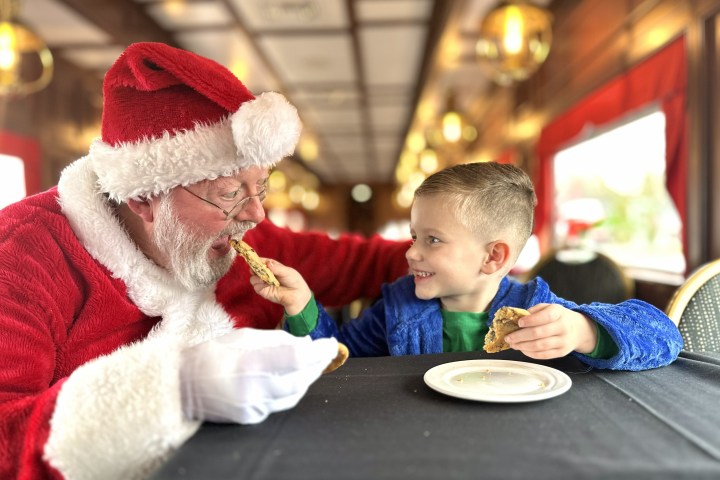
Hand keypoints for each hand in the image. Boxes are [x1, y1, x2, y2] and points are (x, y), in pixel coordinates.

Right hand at [180, 328, 337, 423]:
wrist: (181, 386)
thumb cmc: (211, 355)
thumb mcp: (242, 337)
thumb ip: (276, 340)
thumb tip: (306, 343)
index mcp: (248, 363)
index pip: (295, 358)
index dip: (318, 351)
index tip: (330, 343)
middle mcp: (252, 389)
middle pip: (300, 379)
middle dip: (318, 365)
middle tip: (328, 352)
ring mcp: (251, 407)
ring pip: (294, 394)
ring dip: (309, 377)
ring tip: (316, 362)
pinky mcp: (251, 418)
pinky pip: (280, 403)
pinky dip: (293, 389)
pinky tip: (297, 377)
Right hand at [249, 259, 311, 315]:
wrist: (298, 295)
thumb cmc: (294, 281)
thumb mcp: (287, 272)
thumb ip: (277, 268)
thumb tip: (268, 264)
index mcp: (272, 267)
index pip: (262, 262)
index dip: (258, 260)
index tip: (254, 259)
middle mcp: (267, 274)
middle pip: (255, 269)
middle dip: (254, 268)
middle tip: (256, 268)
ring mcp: (264, 283)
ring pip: (253, 279)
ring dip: (256, 277)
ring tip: (263, 278)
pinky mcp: (264, 291)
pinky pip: (256, 287)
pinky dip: (259, 284)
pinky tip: (265, 284)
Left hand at [503, 303, 597, 358]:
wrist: (579, 330)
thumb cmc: (558, 317)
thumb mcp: (548, 308)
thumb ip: (534, 311)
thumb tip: (518, 317)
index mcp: (558, 313)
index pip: (545, 316)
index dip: (530, 320)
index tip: (519, 323)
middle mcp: (562, 327)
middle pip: (538, 333)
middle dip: (520, 336)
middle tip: (508, 338)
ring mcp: (563, 341)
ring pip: (540, 346)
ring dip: (523, 346)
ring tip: (513, 344)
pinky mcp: (561, 352)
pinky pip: (544, 355)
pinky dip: (530, 353)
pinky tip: (522, 349)